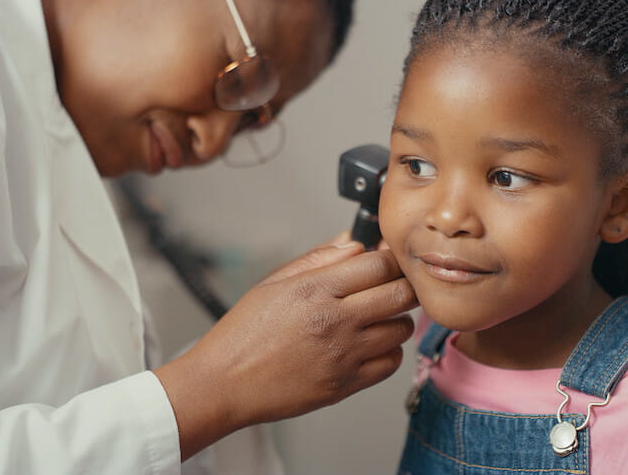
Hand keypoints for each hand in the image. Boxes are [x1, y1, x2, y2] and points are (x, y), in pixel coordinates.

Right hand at [153, 239, 416, 459]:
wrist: (223, 383)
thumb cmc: (243, 333)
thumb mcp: (273, 282)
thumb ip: (319, 259)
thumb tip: (354, 242)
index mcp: (315, 289)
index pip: (380, 264)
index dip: (391, 258)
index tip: (390, 260)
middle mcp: (335, 320)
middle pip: (401, 294)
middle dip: (404, 285)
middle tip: (394, 285)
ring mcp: (343, 355)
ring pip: (401, 329)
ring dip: (396, 319)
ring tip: (377, 317)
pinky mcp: (345, 384)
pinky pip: (391, 363)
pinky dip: (388, 351)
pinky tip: (370, 344)